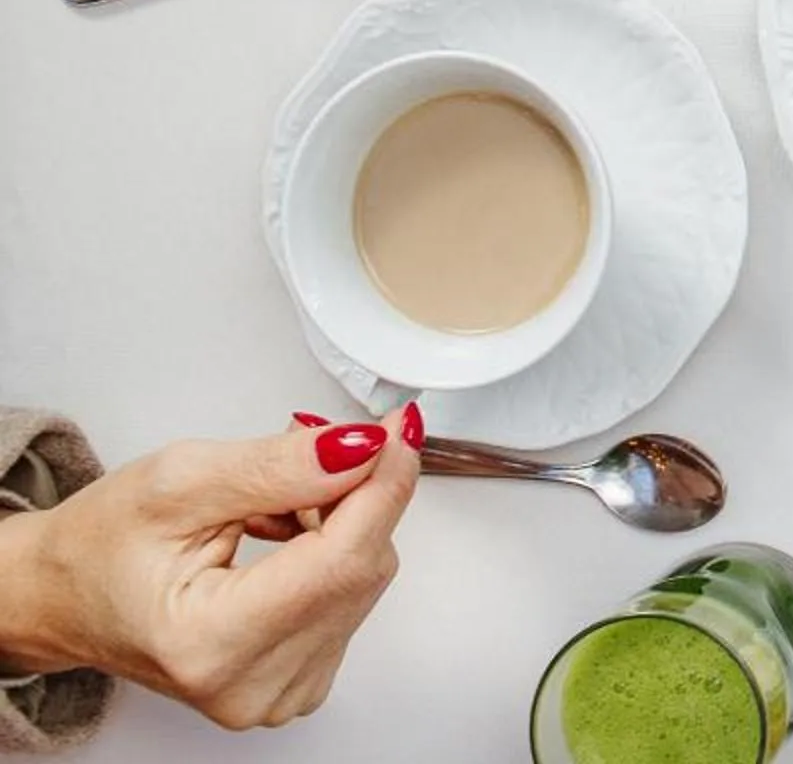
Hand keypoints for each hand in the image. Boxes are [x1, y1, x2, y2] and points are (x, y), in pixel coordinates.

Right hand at [0, 410, 418, 728]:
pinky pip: (351, 601)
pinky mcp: (295, 686)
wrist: (64, 597)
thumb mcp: (179, 481)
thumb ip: (279, 465)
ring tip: (265, 511)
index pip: (344, 557)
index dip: (382, 482)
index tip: (397, 428)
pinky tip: (281, 545)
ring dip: (338, 526)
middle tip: (301, 456)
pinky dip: (331, 558)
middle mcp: (250, 686)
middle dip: (351, 496)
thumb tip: (364, 449)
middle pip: (362, 567)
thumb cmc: (99, 547)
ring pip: (364, 580)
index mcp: (211, 643)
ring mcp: (275, 695)